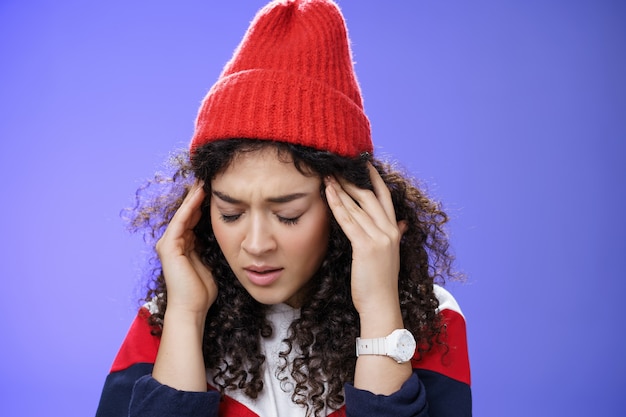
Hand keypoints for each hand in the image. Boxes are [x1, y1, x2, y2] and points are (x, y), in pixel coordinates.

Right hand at [156, 181, 216, 316]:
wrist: (192, 308)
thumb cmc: (202, 291)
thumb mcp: (210, 262)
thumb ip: (210, 248)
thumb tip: (221, 235)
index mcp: (184, 246)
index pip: (193, 219)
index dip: (202, 204)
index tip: (215, 190)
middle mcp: (173, 242)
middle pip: (186, 214)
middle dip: (197, 197)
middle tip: (208, 178)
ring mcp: (169, 244)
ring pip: (183, 214)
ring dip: (193, 197)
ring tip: (203, 181)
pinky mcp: (169, 246)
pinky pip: (180, 221)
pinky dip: (189, 207)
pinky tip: (199, 195)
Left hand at [324, 163, 407, 320]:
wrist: (381, 305)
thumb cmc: (381, 283)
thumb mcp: (390, 255)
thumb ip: (395, 236)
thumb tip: (401, 224)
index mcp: (393, 231)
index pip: (385, 198)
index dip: (375, 179)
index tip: (364, 165)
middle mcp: (388, 231)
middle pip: (369, 197)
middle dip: (352, 180)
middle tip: (338, 167)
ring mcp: (379, 238)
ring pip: (357, 206)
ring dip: (340, 189)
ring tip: (328, 176)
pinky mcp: (366, 246)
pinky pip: (348, 220)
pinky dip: (337, 204)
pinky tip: (328, 193)